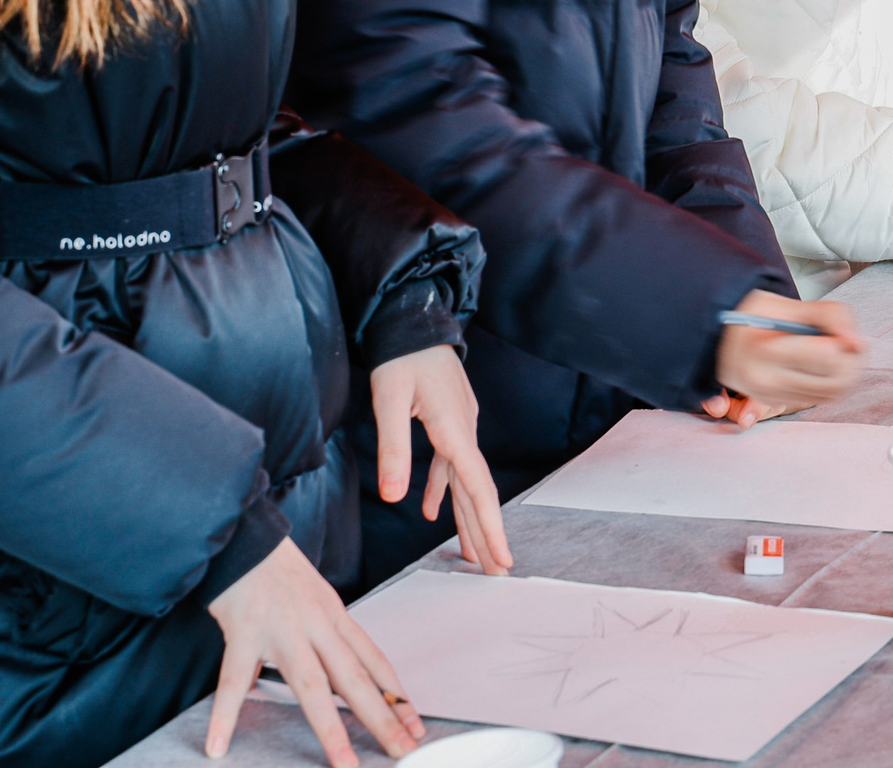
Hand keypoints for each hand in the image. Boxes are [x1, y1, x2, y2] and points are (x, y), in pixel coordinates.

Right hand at [205, 538, 422, 765]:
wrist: (244, 533)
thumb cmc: (278, 567)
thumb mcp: (315, 596)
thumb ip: (325, 636)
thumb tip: (338, 673)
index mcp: (334, 616)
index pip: (373, 661)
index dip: (396, 694)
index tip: (416, 724)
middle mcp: (315, 625)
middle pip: (354, 679)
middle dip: (382, 718)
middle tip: (403, 750)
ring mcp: (281, 631)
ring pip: (310, 686)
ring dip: (329, 728)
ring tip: (344, 764)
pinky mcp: (244, 633)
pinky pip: (233, 681)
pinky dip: (225, 715)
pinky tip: (219, 745)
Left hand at [371, 345, 510, 576]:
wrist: (412, 320)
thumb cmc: (401, 356)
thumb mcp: (389, 401)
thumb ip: (394, 449)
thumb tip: (394, 498)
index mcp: (455, 429)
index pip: (477, 487)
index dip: (490, 526)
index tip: (503, 559)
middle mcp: (464, 430)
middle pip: (478, 491)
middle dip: (486, 533)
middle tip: (496, 572)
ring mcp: (459, 426)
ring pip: (466, 481)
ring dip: (467, 516)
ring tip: (471, 555)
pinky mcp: (449, 421)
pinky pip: (451, 464)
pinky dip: (444, 489)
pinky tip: (433, 510)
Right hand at [704, 290, 862, 423]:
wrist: (717, 338)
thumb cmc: (750, 315)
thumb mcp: (784, 302)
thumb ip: (828, 315)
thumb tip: (857, 343)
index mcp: (764, 351)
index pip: (828, 356)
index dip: (842, 340)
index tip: (837, 331)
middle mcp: (766, 381)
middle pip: (837, 380)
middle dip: (851, 359)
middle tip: (843, 340)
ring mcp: (771, 398)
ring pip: (833, 393)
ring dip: (844, 371)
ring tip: (833, 349)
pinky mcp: (776, 405)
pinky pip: (819, 399)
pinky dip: (829, 381)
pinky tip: (819, 364)